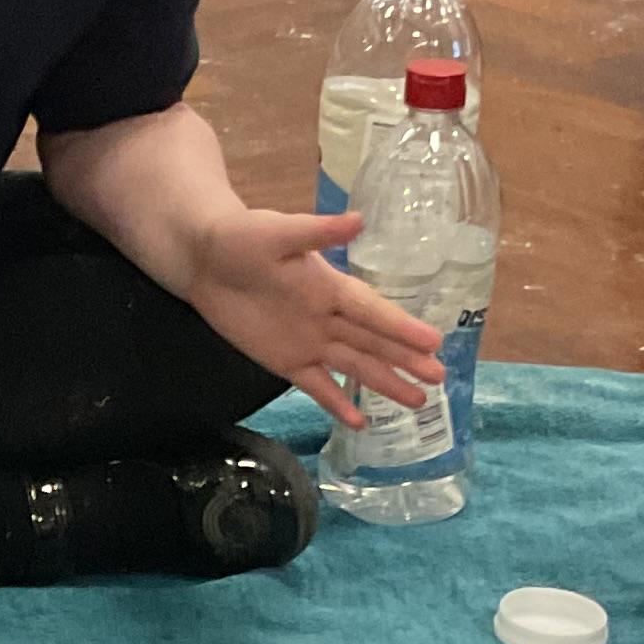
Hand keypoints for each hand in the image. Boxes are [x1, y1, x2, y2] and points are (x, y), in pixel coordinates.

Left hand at [184, 206, 442, 428]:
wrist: (203, 257)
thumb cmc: (241, 236)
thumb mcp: (278, 232)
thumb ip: (317, 232)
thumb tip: (358, 220)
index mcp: (330, 286)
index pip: (373, 311)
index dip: (401, 327)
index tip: (433, 342)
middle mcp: (327, 317)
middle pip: (373, 342)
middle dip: (405, 360)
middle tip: (439, 378)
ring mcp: (309, 341)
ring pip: (354, 366)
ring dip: (385, 383)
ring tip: (418, 401)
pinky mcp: (284, 360)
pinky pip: (316, 385)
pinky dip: (337, 403)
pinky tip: (361, 423)